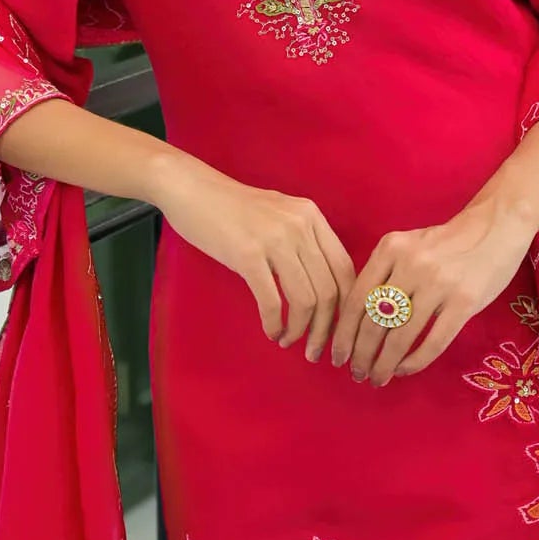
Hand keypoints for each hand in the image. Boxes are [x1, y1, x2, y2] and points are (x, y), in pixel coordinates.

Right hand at [152, 154, 356, 360]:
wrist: (192, 189)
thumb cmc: (233, 207)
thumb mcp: (280, 214)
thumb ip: (303, 241)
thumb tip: (322, 287)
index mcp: (312, 217)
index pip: (345, 270)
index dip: (346, 307)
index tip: (338, 330)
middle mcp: (300, 226)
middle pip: (330, 290)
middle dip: (326, 329)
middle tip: (315, 349)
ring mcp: (275, 239)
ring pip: (306, 300)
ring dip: (300, 331)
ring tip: (289, 342)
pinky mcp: (248, 255)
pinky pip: (272, 301)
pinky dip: (275, 324)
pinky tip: (271, 332)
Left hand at [330, 204, 535, 386]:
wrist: (496, 227)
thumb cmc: (446, 243)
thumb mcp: (406, 246)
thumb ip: (383, 275)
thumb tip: (356, 322)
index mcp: (390, 249)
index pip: (356, 300)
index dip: (343, 334)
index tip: (337, 356)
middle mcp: (411, 265)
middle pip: (374, 321)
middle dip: (361, 354)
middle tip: (357, 373)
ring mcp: (439, 283)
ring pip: (401, 336)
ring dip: (385, 363)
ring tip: (378, 378)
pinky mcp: (464, 301)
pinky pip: (433, 342)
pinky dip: (414, 362)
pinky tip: (404, 370)